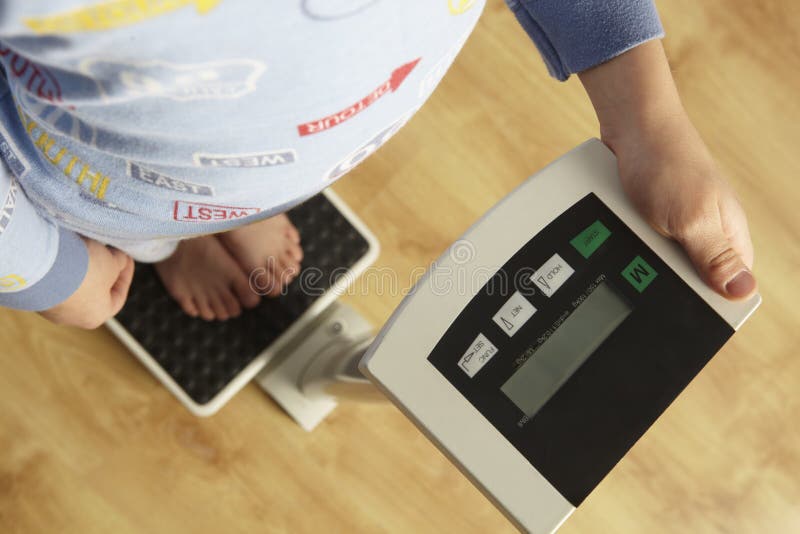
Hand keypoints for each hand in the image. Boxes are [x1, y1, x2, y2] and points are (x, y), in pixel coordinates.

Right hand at [39, 237, 134, 327]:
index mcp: (95, 316)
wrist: (40, 265)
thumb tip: (118, 259)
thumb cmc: (85, 270)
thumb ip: (119, 262)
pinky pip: (50, 279)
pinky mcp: (31, 292)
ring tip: (82, 246)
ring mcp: (48, 306)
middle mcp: (70, 317)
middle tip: (103, 250)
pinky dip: (59, 265)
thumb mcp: (112, 262)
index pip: (117, 298)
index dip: (125, 276)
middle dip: (100, 270)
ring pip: (70, 285)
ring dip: (78, 265)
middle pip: (93, 291)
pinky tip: (62, 250)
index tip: (125, 258)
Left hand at [605, 114, 755, 298]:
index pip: (732, 287)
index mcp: (731, 235)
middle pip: (691, 280)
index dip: (708, 304)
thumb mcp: (691, 218)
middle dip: (666, 280)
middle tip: (649, 265)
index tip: (680, 308)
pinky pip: (641, 245)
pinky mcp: (654, 219)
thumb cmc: (665, 163)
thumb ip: (712, 255)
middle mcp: (709, 232)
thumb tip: (742, 290)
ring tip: (635, 241)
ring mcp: (681, 225)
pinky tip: (620, 235)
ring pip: (661, 265)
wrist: (631, 128)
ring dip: (643, 260)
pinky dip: (629, 243)